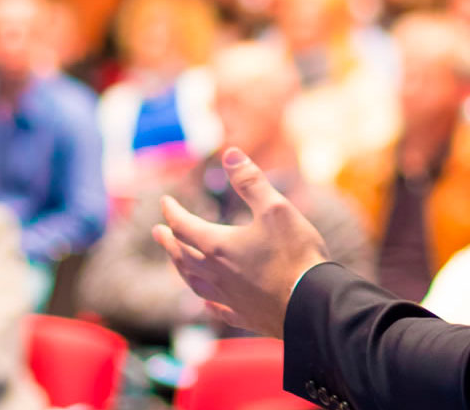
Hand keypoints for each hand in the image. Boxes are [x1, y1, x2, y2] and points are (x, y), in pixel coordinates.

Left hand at [155, 148, 327, 337]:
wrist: (312, 305)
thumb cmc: (295, 255)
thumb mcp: (276, 208)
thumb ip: (250, 181)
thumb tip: (230, 154)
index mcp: (218, 246)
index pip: (184, 226)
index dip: (172, 212)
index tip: (165, 202)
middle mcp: (216, 274)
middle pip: (182, 256)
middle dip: (169, 242)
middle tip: (158, 233)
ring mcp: (229, 298)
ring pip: (194, 283)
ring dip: (181, 269)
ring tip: (176, 262)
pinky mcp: (245, 316)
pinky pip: (218, 309)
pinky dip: (207, 302)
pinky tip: (206, 302)